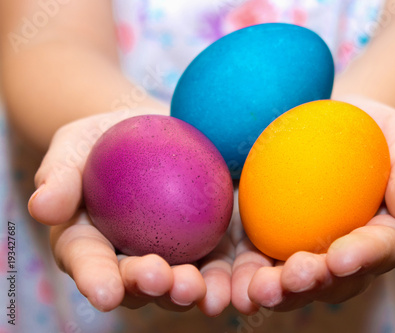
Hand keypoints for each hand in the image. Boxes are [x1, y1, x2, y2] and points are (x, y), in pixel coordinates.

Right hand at [28, 109, 233, 315]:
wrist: (150, 132)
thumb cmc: (104, 139)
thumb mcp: (74, 146)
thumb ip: (60, 176)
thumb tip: (43, 207)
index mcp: (91, 245)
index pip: (88, 263)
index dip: (95, 280)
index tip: (105, 291)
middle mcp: (131, 260)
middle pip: (138, 283)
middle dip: (149, 288)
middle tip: (161, 279)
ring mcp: (172, 257)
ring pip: (181, 283)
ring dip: (191, 291)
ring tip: (203, 289)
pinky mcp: (209, 245)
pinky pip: (221, 264)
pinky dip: (231, 276)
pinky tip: (243, 280)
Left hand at [231, 96, 394, 312]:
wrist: (343, 128)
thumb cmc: (383, 135)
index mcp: (389, 236)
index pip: (382, 249)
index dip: (364, 256)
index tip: (342, 256)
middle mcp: (351, 256)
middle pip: (335, 280)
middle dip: (314, 284)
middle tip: (293, 278)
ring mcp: (313, 253)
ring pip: (296, 282)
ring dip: (276, 290)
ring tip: (255, 290)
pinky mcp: (279, 242)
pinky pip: (262, 261)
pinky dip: (247, 273)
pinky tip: (229, 278)